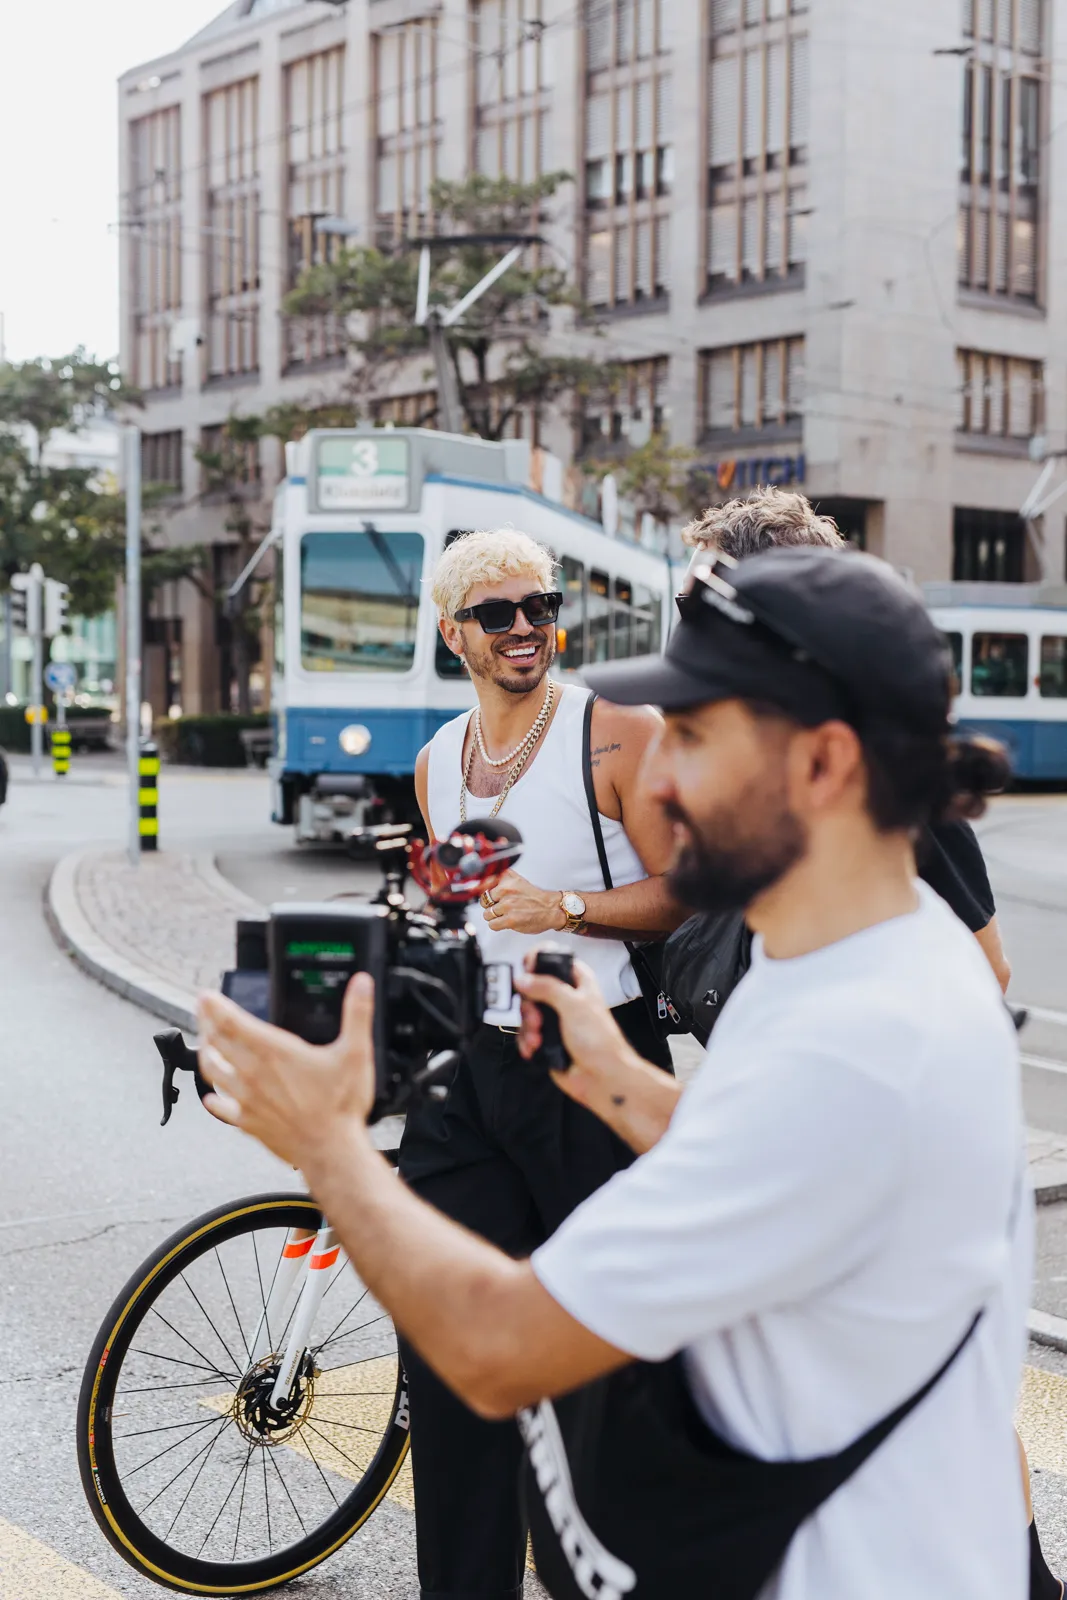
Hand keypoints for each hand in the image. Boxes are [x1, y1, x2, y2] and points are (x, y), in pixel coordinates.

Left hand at [196, 974, 376, 1168]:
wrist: (331, 1151)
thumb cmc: (341, 1106)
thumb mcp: (356, 1053)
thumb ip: (357, 1014)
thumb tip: (362, 984)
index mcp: (275, 1052)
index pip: (231, 1022)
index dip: (214, 1006)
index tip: (206, 995)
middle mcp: (254, 1073)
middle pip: (215, 1042)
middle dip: (205, 1022)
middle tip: (202, 1011)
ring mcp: (247, 1099)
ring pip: (212, 1071)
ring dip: (205, 1053)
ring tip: (205, 1043)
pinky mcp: (248, 1121)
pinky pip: (221, 1107)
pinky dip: (212, 1099)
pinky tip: (212, 1096)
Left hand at [481, 870, 565, 934]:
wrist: (552, 908)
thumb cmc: (534, 897)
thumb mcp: (517, 881)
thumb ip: (500, 881)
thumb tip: (479, 885)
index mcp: (507, 878)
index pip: (482, 883)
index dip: (482, 891)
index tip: (484, 894)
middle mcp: (506, 889)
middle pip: (484, 901)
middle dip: (491, 906)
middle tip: (503, 907)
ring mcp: (508, 905)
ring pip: (487, 914)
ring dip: (495, 917)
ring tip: (507, 915)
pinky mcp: (510, 919)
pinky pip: (492, 924)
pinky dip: (498, 925)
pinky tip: (507, 922)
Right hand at [515, 955, 635, 1108]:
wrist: (601, 1077)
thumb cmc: (601, 1041)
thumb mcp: (573, 1005)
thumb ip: (547, 987)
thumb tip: (523, 979)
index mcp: (578, 981)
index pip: (552, 958)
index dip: (536, 961)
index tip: (528, 972)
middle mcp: (565, 997)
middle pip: (531, 987)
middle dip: (529, 1005)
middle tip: (537, 1017)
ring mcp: (555, 1018)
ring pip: (526, 1012)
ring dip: (528, 1026)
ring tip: (539, 1036)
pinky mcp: (547, 1037)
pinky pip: (525, 1033)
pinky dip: (527, 1041)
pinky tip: (536, 1047)